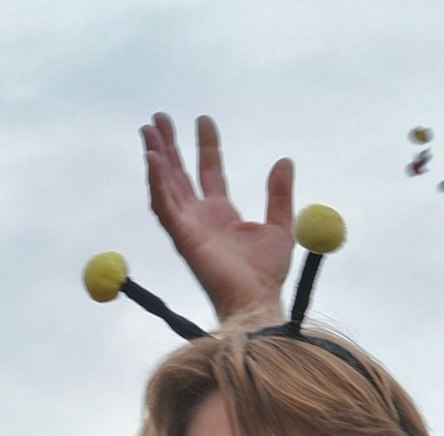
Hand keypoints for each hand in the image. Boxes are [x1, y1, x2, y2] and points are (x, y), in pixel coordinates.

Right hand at [141, 113, 294, 324]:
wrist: (258, 299)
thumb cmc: (268, 272)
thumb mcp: (281, 226)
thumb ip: (279, 194)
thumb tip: (284, 160)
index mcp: (221, 212)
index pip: (210, 171)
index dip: (206, 146)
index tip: (203, 120)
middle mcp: (199, 216)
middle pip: (179, 172)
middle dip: (169, 145)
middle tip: (160, 117)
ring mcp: (187, 225)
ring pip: (165, 184)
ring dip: (155, 157)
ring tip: (149, 129)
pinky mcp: (181, 236)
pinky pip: (163, 204)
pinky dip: (156, 181)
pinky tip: (152, 158)